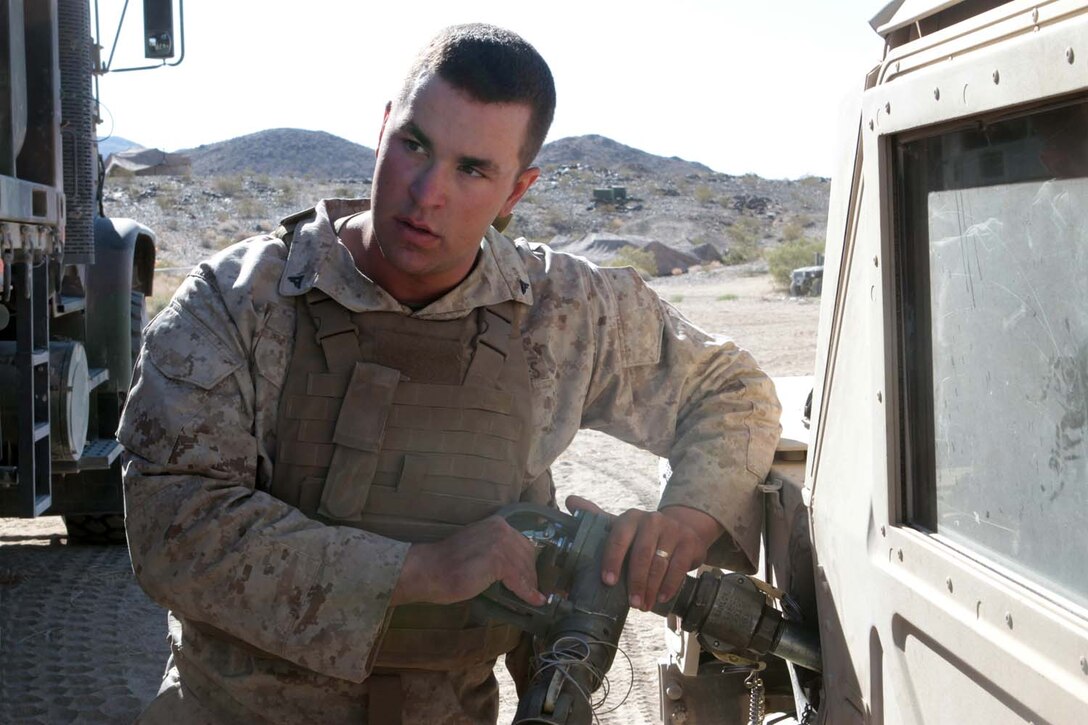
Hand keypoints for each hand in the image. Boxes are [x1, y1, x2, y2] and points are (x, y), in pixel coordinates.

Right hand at [391, 515, 545, 606]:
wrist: (427, 569)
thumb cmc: (447, 564)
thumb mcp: (478, 550)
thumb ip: (496, 553)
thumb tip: (515, 570)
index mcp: (496, 523)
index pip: (523, 544)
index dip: (529, 563)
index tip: (533, 577)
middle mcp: (501, 528)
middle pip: (528, 555)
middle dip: (532, 574)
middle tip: (535, 591)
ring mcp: (500, 543)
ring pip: (525, 568)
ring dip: (531, 586)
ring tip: (535, 599)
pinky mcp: (497, 560)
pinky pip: (519, 580)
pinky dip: (527, 593)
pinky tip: (534, 601)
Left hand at [566, 495, 722, 611]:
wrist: (682, 529)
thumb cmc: (643, 535)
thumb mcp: (621, 527)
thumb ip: (596, 517)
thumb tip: (570, 501)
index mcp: (631, 518)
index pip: (619, 538)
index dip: (612, 560)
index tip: (608, 581)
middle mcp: (652, 520)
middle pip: (641, 554)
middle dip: (635, 581)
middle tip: (631, 602)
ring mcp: (672, 530)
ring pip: (660, 563)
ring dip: (651, 588)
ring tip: (643, 605)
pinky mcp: (689, 542)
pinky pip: (678, 568)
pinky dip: (669, 586)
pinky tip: (661, 598)